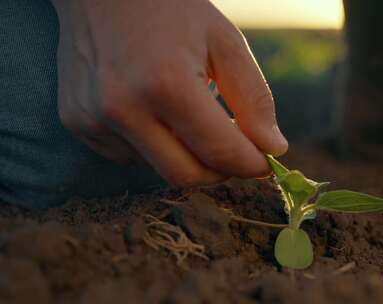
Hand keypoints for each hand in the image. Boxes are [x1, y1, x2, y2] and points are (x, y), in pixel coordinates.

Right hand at [51, 0, 287, 186]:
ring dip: (185, 155)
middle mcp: (123, 108)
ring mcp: (94, 118)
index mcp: (167, 83)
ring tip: (188, 115)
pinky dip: (153, 146)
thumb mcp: (224, 42)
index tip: (265, 164)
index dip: (251, 165)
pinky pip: (129, 156)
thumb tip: (273, 149)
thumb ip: (254, 99)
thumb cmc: (171, 9)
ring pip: (158, 169)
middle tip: (235, 151)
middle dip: (220, 171)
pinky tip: (154, 111)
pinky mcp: (77, 123)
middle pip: (186, 176)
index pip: (219, 152)